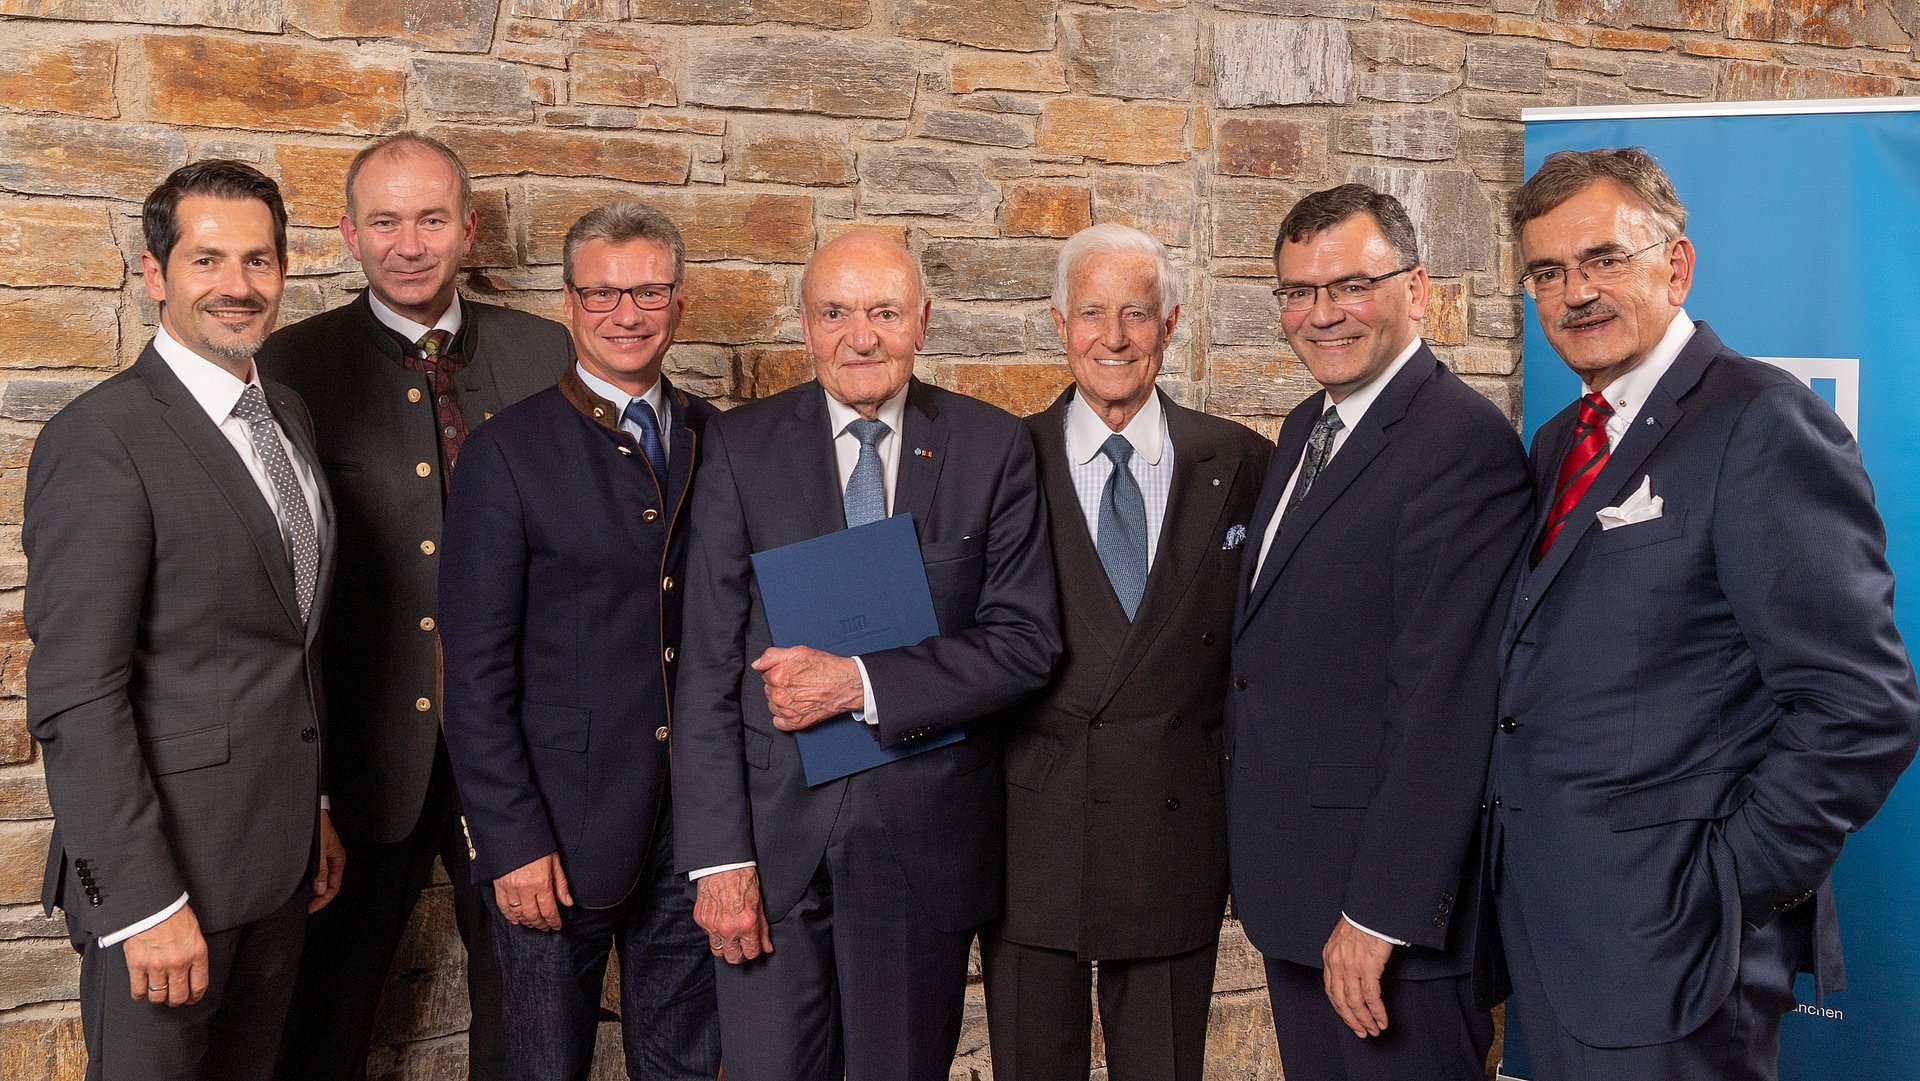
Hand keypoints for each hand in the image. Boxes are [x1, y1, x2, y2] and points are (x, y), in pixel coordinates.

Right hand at [125, 903, 208, 1006]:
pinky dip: (139, 995)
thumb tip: (191, 970)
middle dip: (176, 1000)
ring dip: (158, 997)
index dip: (194, 997)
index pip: (199, 985)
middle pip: (178, 996)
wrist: (152, 903)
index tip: (191, 998)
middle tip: (173, 998)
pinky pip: (138, 991)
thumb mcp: (193, 932)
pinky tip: (141, 991)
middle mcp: (178, 963)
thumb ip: (193, 952)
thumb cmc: (173, 913)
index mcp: (196, 953)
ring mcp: (157, 965)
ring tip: (157, 993)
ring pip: (158, 996)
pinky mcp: (137, 964)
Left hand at [309, 809, 344, 912]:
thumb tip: (321, 889)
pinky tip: (301, 884)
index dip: (323, 899)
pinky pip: (315, 873)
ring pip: (321, 879)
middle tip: (306, 905)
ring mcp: (324, 857)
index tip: (311, 907)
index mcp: (338, 859)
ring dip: (313, 889)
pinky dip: (309, 881)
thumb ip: (321, 870)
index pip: (334, 886)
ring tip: (302, 898)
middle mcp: (332, 859)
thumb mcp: (320, 849)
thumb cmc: (317, 824)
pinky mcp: (315, 854)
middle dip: (318, 897)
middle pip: (328, 885)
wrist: (309, 810)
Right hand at [494, 852, 571, 931]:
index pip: (549, 910)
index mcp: (541, 882)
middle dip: (541, 924)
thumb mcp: (554, 861)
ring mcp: (510, 888)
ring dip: (527, 922)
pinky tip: (516, 919)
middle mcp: (525, 888)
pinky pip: (503, 907)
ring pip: (518, 914)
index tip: (557, 926)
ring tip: (533, 924)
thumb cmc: (535, 844)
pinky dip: (509, 916)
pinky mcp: (499, 886)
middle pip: (533, 915)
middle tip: (545, 927)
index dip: (554, 921)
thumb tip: (568, 902)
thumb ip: (561, 884)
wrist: (513, 833)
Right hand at [693, 867, 772, 964]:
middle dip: (739, 954)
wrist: (723, 865)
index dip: (754, 951)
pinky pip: (708, 935)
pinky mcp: (701, 919)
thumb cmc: (742, 880)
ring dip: (725, 946)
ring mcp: (712, 925)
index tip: (754, 947)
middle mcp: (727, 928)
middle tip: (742, 946)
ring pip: (718, 950)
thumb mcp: (759, 905)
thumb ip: (763, 930)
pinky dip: (714, 932)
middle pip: (732, 958)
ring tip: (731, 936)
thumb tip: (767, 947)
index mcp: (746, 925)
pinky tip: (721, 921)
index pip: (751, 953)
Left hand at [752, 646, 863, 731]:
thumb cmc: (826, 668)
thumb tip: (757, 664)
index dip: (777, 670)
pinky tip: (795, 707)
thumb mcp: (799, 652)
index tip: (789, 671)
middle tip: (796, 681)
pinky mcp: (795, 723)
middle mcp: (780, 695)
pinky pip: (778, 722)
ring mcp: (787, 711)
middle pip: (768, 689)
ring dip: (780, 699)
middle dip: (778, 684)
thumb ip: (773, 655)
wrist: (846, 685)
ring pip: (772, 704)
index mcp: (777, 676)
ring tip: (798, 692)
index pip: (765, 674)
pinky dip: (783, 716)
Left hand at [1322, 918, 1393, 1037]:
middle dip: (1352, 1020)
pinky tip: (1381, 1021)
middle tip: (1361, 1032)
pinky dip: (1377, 1012)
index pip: (1330, 990)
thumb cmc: (1362, 920)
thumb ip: (1344, 956)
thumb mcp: (1344, 938)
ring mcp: (1351, 967)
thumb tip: (1352, 972)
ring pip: (1355, 1002)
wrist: (1371, 909)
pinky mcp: (1368, 967)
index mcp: (1329, 957)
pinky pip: (1371, 997)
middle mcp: (1336, 964)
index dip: (1340, 1008)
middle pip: (1341, 1001)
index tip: (1348, 1017)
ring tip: (1373, 1030)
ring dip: (1365, 1020)